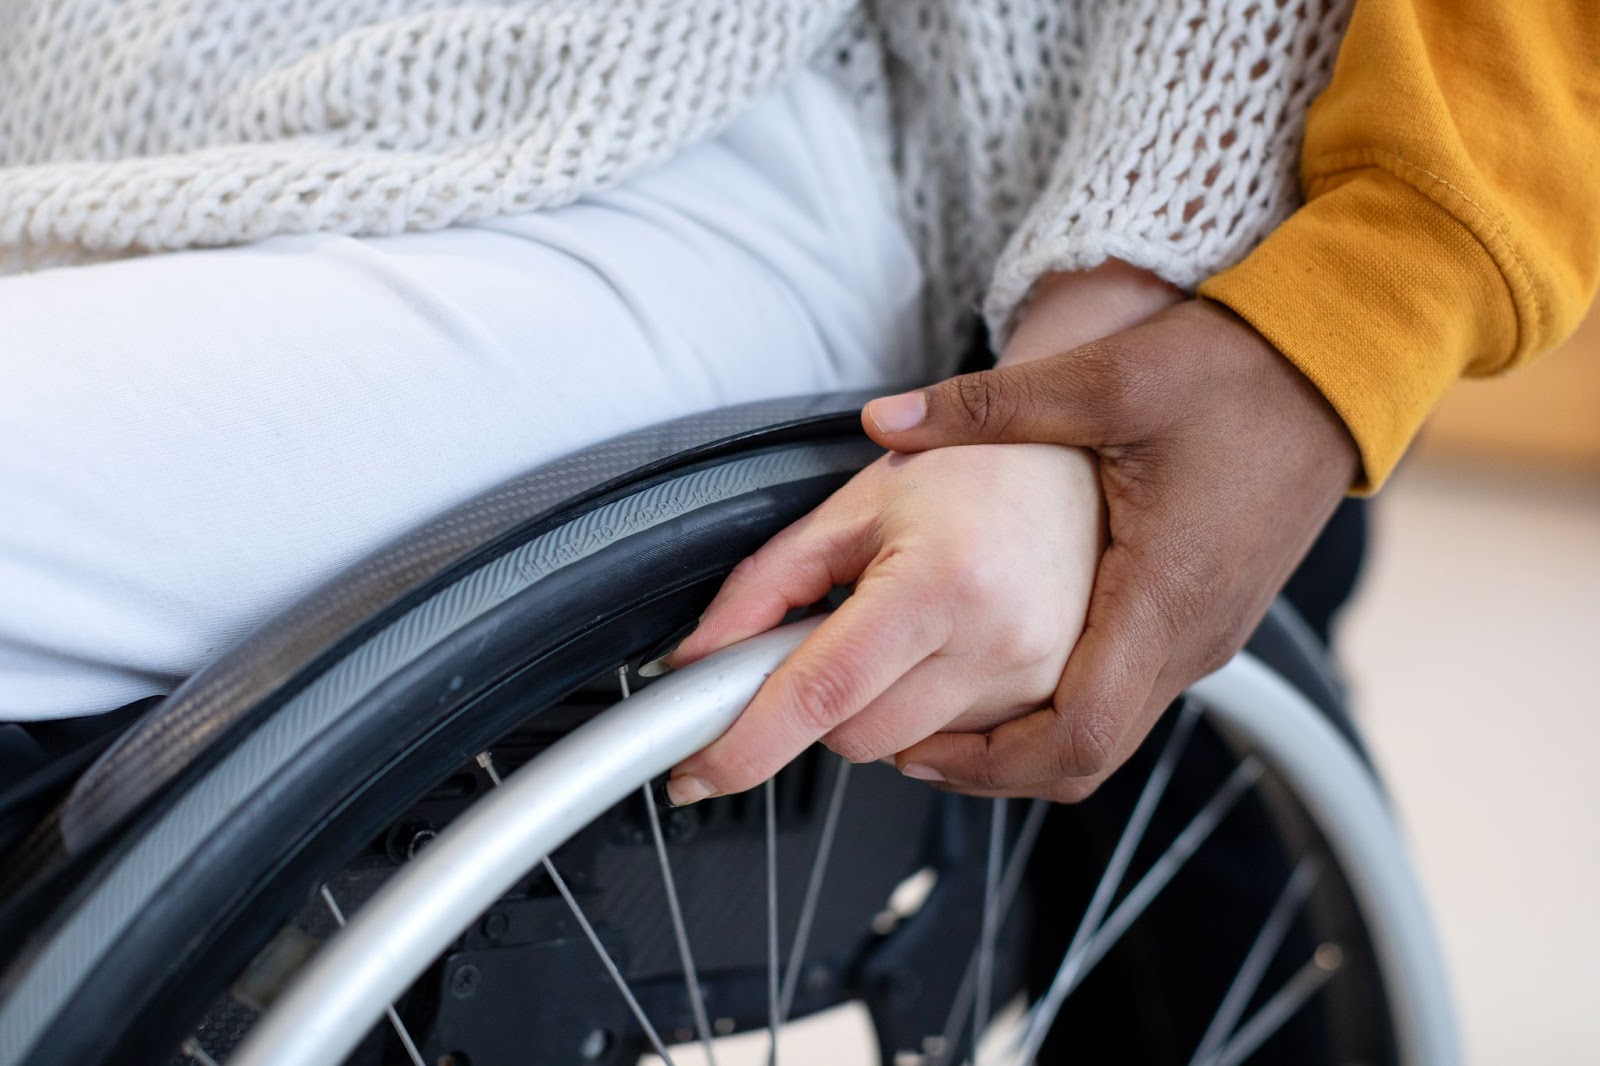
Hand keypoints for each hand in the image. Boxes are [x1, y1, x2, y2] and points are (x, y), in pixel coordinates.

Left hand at [660, 443, 1103, 805]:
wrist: (1078, 469)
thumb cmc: (975, 473)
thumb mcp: (854, 508)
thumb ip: (763, 586)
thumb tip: (696, 659)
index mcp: (942, 581)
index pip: (822, 692)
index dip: (745, 744)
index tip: (696, 772)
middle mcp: (1000, 642)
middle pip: (855, 739)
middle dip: (824, 701)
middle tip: (843, 632)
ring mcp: (1039, 684)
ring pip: (905, 752)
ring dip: (883, 708)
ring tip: (914, 628)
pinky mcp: (1060, 709)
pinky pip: (961, 762)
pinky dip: (931, 728)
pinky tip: (944, 665)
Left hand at [864, 298, 1359, 799]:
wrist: (1340, 359)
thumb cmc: (1240, 371)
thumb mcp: (1107, 376)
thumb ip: (990, 404)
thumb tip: (883, 419)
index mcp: (1163, 594)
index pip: (1076, 735)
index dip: (988, 762)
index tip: (915, 748)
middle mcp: (1192, 635)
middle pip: (1086, 757)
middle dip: (992, 764)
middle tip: (907, 741)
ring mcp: (1207, 634)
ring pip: (1108, 729)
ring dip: (1025, 737)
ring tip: (943, 709)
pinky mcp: (1207, 616)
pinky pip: (1129, 691)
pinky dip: (1062, 701)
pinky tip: (1009, 666)